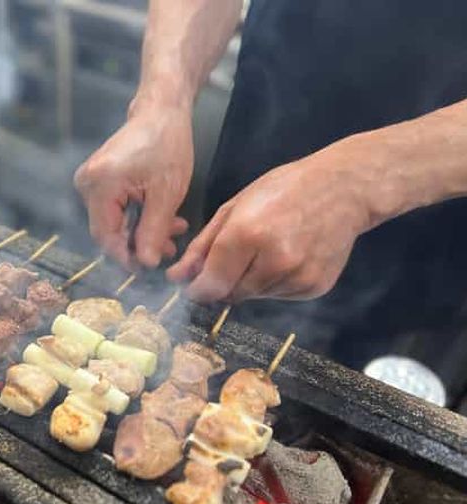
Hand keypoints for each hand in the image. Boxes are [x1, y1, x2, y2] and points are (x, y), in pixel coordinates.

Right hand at [74, 101, 191, 268]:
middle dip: (139, 244)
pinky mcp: (99, 181)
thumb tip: (146, 263)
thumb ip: (154, 231)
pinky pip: (115, 210)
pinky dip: (138, 217)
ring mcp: (90, 182)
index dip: (125, 257)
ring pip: (114, 222)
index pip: (105, 236)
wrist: (161, 111)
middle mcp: (87, 183)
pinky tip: (163, 220)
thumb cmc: (166, 143)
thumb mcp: (166, 193)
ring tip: (174, 233)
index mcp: (100, 184)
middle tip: (168, 250)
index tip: (147, 269)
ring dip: (143, 231)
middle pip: (108, 231)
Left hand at [167, 147, 374, 301]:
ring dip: (250, 282)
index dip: (197, 289)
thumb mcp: (235, 208)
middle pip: (230, 294)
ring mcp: (297, 277)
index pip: (210, 284)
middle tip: (239, 255)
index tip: (194, 286)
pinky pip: (279, 296)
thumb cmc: (285, 190)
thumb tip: (178, 277)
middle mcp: (274, 261)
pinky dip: (275, 283)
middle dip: (224, 281)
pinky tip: (288, 256)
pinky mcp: (314, 287)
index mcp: (247, 234)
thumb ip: (202, 247)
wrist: (344, 189)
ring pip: (254, 296)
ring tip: (268, 249)